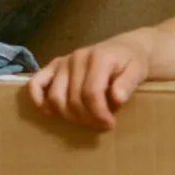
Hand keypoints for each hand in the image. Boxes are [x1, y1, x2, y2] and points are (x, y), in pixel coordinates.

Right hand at [26, 34, 150, 130]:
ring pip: (55, 96)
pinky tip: (48, 112)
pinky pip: (36, 82)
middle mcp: (77, 58)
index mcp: (98, 58)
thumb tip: (117, 98)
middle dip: (86, 118)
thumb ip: (128, 83)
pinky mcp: (54, 66)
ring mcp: (64, 62)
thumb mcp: (138, 71)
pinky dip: (38, 99)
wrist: (125, 49)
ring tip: (84, 120)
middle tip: (100, 125)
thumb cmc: (132, 63)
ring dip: (68, 115)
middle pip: (73, 99)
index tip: (109, 125)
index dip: (98, 114)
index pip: (91, 93)